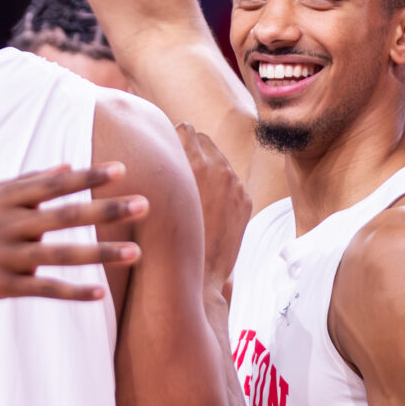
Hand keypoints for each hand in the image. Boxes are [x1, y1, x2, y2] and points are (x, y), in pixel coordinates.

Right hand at [0, 163, 145, 312]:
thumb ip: (25, 181)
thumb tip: (66, 167)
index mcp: (7, 198)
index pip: (56, 183)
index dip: (90, 177)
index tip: (122, 170)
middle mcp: (11, 224)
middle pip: (67, 216)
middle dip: (107, 210)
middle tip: (144, 205)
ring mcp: (7, 256)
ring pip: (62, 255)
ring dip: (101, 255)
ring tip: (136, 253)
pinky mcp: (3, 286)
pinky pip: (44, 289)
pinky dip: (73, 291)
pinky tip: (100, 294)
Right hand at [175, 122, 250, 301]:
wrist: (198, 275)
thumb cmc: (167, 239)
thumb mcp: (159, 196)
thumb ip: (163, 167)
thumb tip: (159, 145)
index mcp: (193, 163)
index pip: (184, 129)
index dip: (174, 141)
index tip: (167, 155)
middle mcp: (218, 168)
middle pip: (203, 139)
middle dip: (192, 151)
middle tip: (179, 172)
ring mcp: (235, 184)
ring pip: (219, 160)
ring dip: (207, 169)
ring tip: (193, 193)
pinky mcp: (246, 200)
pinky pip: (231, 182)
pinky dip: (221, 189)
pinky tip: (208, 209)